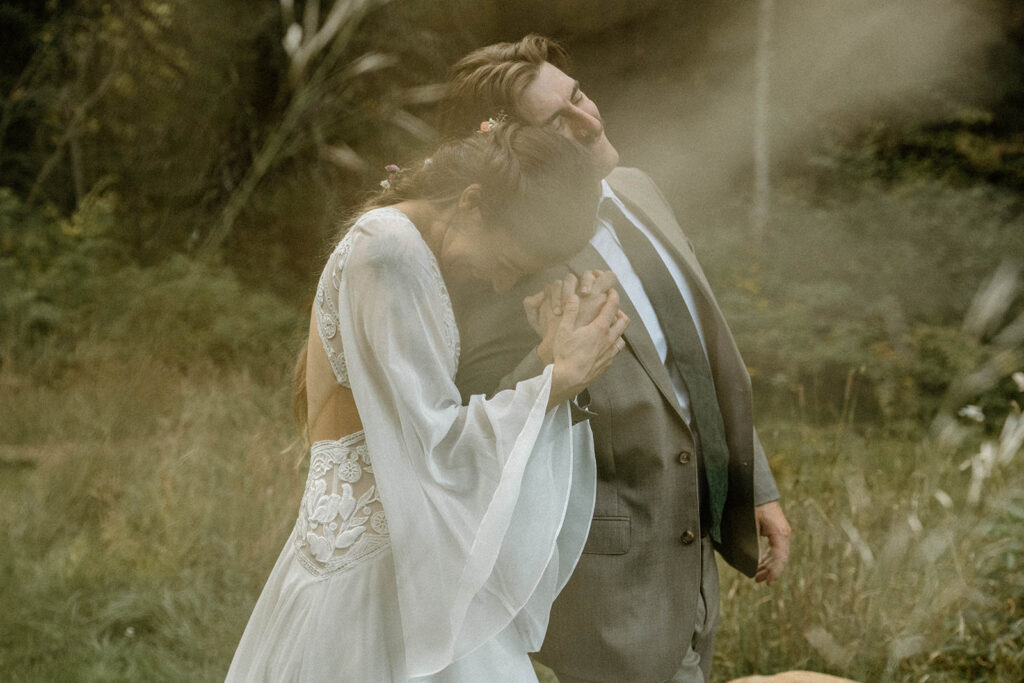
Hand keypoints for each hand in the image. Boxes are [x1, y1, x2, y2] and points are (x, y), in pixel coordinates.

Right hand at [547, 290, 628, 407]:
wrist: (567, 380)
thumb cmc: (564, 354)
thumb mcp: (563, 330)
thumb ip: (570, 311)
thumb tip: (573, 296)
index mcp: (599, 329)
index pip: (612, 307)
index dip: (613, 296)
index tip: (611, 291)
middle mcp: (609, 340)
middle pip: (624, 321)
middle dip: (620, 313)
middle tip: (611, 310)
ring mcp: (610, 354)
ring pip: (622, 338)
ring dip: (618, 331)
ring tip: (608, 329)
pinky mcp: (607, 365)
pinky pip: (615, 352)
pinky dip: (613, 345)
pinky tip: (603, 347)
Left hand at [754, 500, 790, 584]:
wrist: (754, 487)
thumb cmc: (750, 505)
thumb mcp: (749, 526)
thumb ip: (752, 545)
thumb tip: (754, 564)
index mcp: (780, 533)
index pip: (780, 558)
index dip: (774, 572)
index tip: (768, 582)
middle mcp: (783, 533)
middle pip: (779, 557)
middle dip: (769, 570)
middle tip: (757, 580)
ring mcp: (780, 530)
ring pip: (777, 553)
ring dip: (768, 564)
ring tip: (757, 575)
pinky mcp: (775, 528)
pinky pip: (774, 547)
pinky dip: (767, 556)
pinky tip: (760, 563)